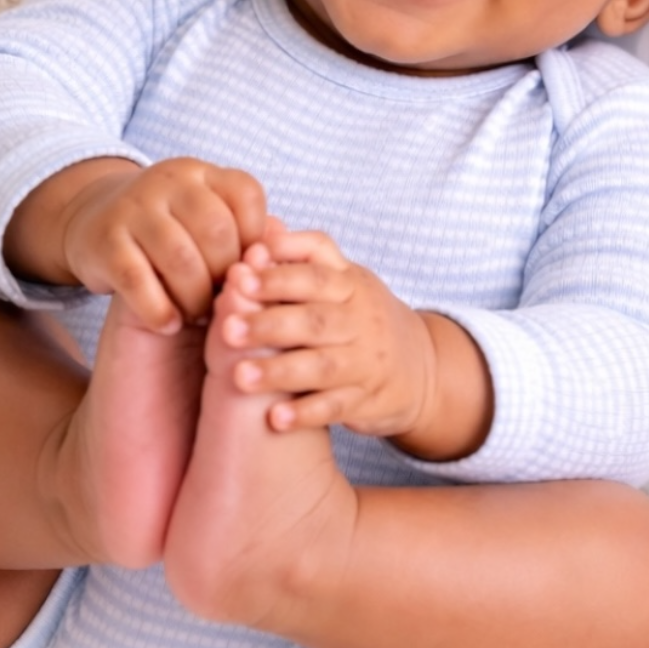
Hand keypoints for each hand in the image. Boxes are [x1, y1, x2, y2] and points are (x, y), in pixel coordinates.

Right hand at [56, 157, 267, 330]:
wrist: (92, 220)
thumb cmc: (171, 231)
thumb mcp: (206, 220)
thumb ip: (246, 234)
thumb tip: (289, 253)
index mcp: (203, 174)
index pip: (247, 196)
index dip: (256, 241)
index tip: (250, 272)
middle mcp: (169, 181)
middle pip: (217, 230)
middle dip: (228, 276)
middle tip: (228, 304)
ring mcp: (133, 207)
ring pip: (180, 258)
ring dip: (197, 297)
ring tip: (200, 316)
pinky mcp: (103, 241)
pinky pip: (138, 280)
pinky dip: (160, 309)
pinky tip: (169, 324)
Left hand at [217, 227, 493, 458]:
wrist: (421, 367)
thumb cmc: (362, 316)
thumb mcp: (342, 279)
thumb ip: (302, 256)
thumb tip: (263, 228)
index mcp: (349, 284)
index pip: (314, 274)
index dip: (277, 275)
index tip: (239, 278)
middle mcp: (361, 321)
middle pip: (315, 320)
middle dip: (269, 324)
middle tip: (227, 329)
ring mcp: (366, 362)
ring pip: (322, 366)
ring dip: (280, 371)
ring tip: (239, 377)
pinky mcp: (367, 399)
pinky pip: (336, 407)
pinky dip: (306, 413)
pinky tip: (275, 419)